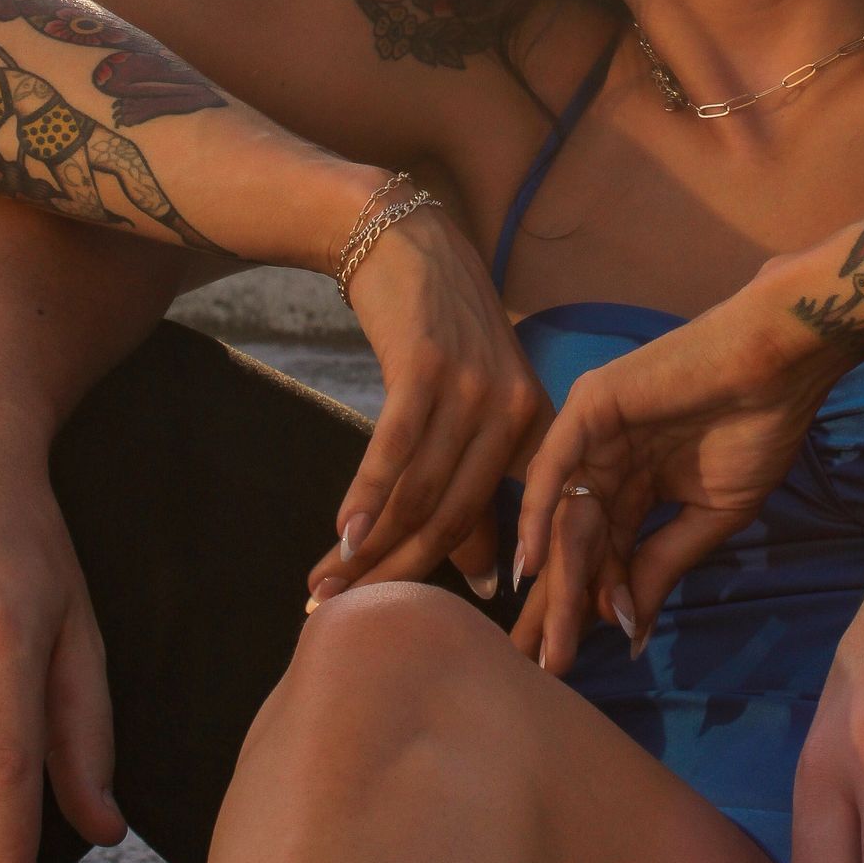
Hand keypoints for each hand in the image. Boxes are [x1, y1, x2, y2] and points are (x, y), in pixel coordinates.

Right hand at [306, 203, 552, 605]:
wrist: (403, 237)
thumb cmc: (438, 328)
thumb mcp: (474, 403)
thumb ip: (481, 484)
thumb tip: (486, 578)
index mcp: (538, 424)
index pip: (510, 521)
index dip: (472, 580)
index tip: (429, 625)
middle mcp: (516, 409)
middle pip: (457, 516)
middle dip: (401, 575)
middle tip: (350, 616)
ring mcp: (473, 386)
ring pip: (421, 492)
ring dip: (368, 549)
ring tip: (325, 588)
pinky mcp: (425, 367)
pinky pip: (395, 449)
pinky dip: (366, 497)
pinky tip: (340, 537)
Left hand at [516, 260, 846, 649]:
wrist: (778, 366)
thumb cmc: (757, 430)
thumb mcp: (709, 516)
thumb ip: (661, 564)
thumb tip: (629, 629)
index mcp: (633, 487)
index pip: (601, 556)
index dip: (590, 609)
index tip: (574, 664)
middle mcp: (604, 463)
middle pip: (573, 545)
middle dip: (559, 607)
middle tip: (542, 667)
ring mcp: (592, 434)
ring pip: (565, 517)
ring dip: (556, 580)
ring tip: (547, 639)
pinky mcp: (588, 407)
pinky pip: (555, 467)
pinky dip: (539, 515)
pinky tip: (532, 566)